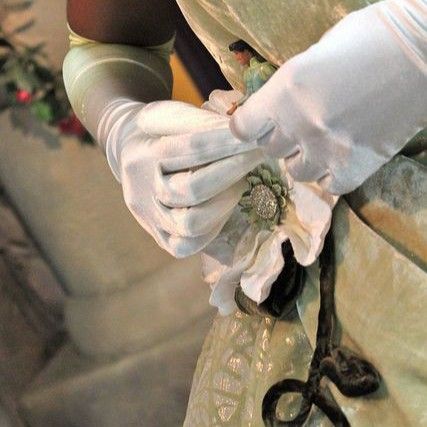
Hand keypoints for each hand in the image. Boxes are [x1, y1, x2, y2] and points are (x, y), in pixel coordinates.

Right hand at [105, 100, 264, 256]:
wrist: (130, 155)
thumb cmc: (157, 133)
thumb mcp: (170, 115)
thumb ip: (200, 122)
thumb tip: (241, 132)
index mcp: (142, 155)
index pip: (190, 149)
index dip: (227, 143)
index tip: (255, 137)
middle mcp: (141, 191)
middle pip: (191, 189)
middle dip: (231, 172)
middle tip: (255, 157)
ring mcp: (149, 219)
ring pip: (191, 224)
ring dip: (226, 202)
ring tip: (241, 182)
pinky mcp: (159, 237)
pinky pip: (187, 245)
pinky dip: (213, 228)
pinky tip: (225, 207)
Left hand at [229, 0, 425, 193]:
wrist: (424, 52)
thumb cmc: (369, 40)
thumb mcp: (314, 55)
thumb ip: (289, 88)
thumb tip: (277, 108)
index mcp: (284, 92)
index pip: (244, 128)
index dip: (248, 126)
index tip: (256, 125)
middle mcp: (300, 125)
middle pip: (270, 149)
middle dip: (281, 137)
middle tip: (298, 126)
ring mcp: (327, 151)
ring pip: (295, 172)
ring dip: (303, 158)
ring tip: (321, 143)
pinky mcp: (354, 168)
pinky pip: (328, 185)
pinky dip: (330, 174)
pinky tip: (340, 157)